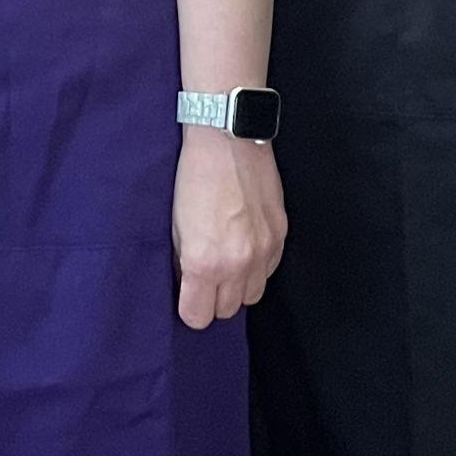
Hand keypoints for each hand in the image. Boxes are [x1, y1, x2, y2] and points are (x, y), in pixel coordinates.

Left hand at [172, 131, 286, 330]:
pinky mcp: (281, 234)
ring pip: (253, 295)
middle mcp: (238, 264)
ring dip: (239, 285)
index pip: (198, 318)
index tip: (187, 294)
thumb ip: (184, 261)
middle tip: (206, 276)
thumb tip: (189, 281)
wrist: (227, 137)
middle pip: (227, 311)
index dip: (190, 308)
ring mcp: (264, 250)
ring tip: (228, 261)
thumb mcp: (174, 223)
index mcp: (205, 263)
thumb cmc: (194, 176)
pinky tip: (246, 245)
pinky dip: (258, 266)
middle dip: (214, 298)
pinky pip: (270, 270)